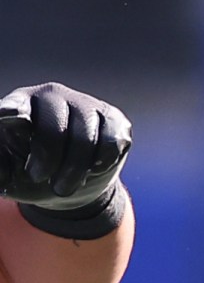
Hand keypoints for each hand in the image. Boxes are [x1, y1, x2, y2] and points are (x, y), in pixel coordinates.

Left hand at [1, 82, 132, 217]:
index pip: (15, 106)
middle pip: (53, 126)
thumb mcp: (4, 173)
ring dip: (74, 170)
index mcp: (19, 104)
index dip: (13, 112)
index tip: (8, 115)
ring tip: (63, 187)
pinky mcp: (114, 119)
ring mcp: (86, 104)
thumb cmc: (27, 174)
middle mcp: (52, 95)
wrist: (67, 185)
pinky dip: (102, 162)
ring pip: (85, 137)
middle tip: (38, 178)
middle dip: (48, 159)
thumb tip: (1, 154)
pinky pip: (112, 142)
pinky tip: (92, 169)